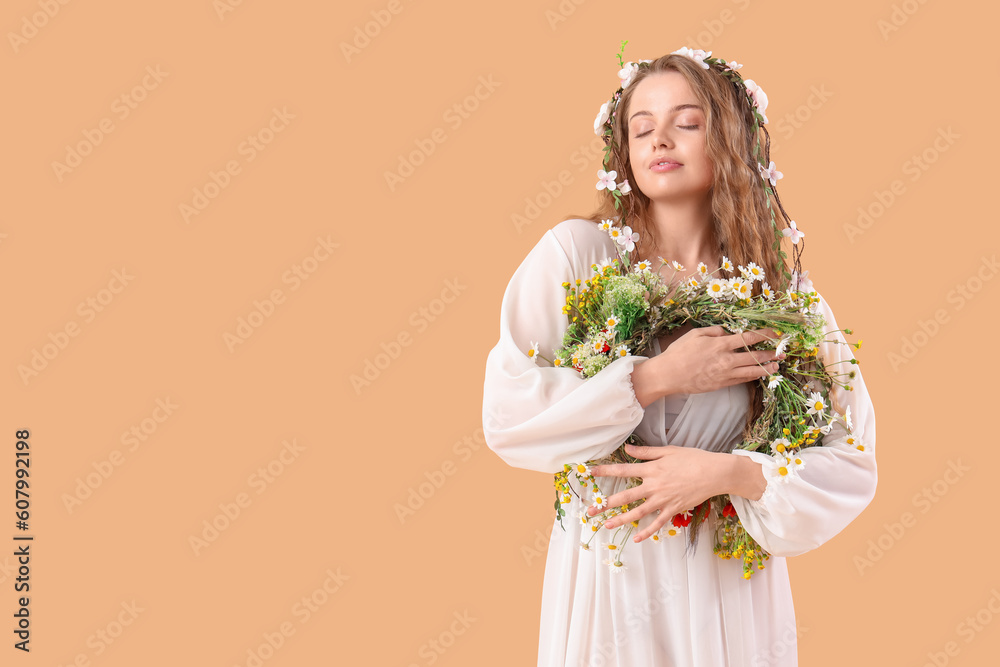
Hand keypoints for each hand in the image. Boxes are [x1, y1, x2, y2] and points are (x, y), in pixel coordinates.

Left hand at [586, 441, 727, 542]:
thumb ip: (646, 452)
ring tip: (606, 525)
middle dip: (606, 503)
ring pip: (638, 513)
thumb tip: (627, 449)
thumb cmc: (692, 459)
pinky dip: (647, 532)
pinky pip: (657, 523)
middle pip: (625, 496)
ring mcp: (663, 500)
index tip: (591, 472)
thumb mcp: (668, 451)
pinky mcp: (673, 510)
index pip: (623, 470)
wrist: (714, 473)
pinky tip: (637, 539)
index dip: (606, 471)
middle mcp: (653, 486)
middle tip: (591, 510)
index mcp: (651, 470)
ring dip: (621, 520)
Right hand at [657, 326, 784, 395]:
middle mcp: (726, 360)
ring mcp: (725, 374)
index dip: (766, 335)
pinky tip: (759, 374)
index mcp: (720, 344)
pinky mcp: (722, 384)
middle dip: (771, 353)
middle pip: (755, 356)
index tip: (776, 333)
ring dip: (766, 368)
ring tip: (777, 366)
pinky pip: (742, 380)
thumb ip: (714, 331)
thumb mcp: (695, 334)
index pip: (749, 338)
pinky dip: (752, 377)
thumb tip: (727, 332)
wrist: (669, 375)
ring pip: (752, 371)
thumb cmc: (679, 352)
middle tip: (783, 351)